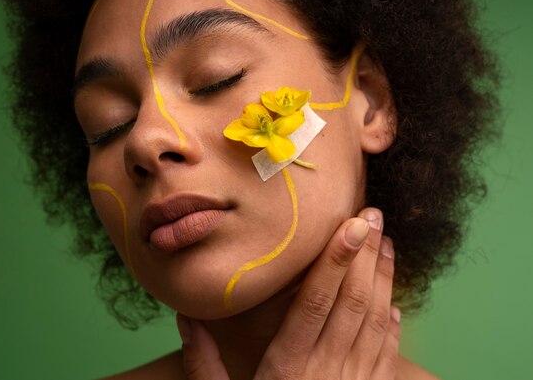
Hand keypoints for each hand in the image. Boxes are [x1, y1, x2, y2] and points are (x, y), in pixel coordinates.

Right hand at [177, 208, 399, 379]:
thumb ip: (203, 363)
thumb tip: (185, 316)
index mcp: (288, 367)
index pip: (315, 302)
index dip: (334, 261)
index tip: (350, 225)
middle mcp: (327, 370)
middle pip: (352, 303)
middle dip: (364, 255)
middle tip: (372, 215)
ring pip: (376, 320)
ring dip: (384, 279)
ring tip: (387, 242)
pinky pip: (389, 352)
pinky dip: (394, 319)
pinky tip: (394, 299)